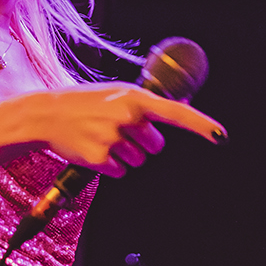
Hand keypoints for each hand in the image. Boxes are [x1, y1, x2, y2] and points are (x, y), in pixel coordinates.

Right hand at [30, 84, 225, 178]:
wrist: (45, 114)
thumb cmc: (84, 103)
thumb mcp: (116, 93)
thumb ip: (144, 104)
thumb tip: (176, 111)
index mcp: (134, 97)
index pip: (176, 112)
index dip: (201, 125)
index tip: (220, 135)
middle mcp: (126, 116)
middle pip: (156, 146)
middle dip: (142, 142)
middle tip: (117, 130)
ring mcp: (112, 138)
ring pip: (138, 161)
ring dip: (124, 154)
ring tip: (101, 136)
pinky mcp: (99, 158)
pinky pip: (120, 171)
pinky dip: (110, 165)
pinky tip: (94, 149)